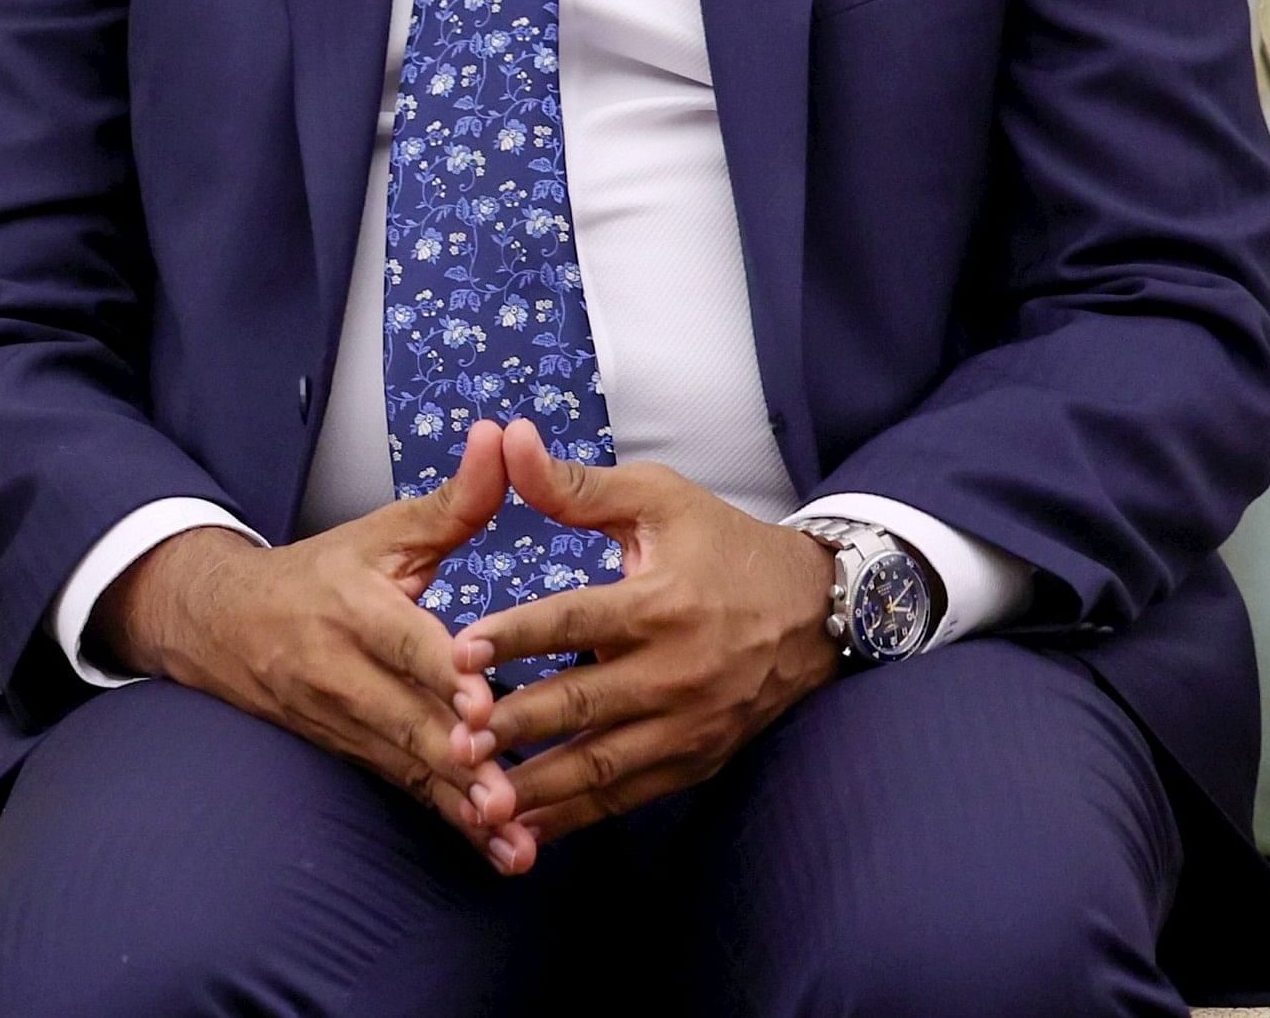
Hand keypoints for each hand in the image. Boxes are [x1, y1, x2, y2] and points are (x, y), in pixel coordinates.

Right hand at [94, 420, 521, 854]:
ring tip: (513, 838)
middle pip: (405, 720)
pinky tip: (498, 851)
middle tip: (506, 792)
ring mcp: (340, 720)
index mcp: (353, 607)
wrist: (218, 623)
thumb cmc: (318, 573)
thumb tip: (505, 439)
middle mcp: (341, 670)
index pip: (402, 643)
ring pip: (407, 766)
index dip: (439, 676)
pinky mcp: (349, 753)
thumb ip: (455, 500)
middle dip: (456, 758)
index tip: (479, 705)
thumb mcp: (380, 532)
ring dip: (459, 805)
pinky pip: (404, 791)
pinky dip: (449, 823)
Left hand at [453, 420, 840, 868]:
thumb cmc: (724, 545)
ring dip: (539, 786)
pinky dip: (577, 816)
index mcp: (662, 602)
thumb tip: (510, 440)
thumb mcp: (658, 499)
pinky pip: (629, 796)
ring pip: (603, 764)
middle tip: (452, 737)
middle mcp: (678, 671)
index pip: (575, 621)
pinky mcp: (697, 760)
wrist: (817, 610)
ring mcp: (690, 725)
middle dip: (514, 725)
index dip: (514, 637)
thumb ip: (577, 484)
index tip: (455, 651)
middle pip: (582, 704)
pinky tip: (524, 830)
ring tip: (477, 800)